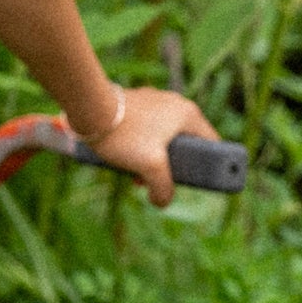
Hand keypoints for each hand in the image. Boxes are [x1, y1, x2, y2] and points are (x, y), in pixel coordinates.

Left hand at [84, 86, 220, 207]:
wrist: (89, 108)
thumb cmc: (125, 134)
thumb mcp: (150, 167)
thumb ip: (162, 188)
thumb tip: (161, 202)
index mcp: (188, 113)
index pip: (212, 142)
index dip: (211, 164)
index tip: (197, 181)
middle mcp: (174, 102)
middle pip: (184, 142)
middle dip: (172, 166)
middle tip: (158, 181)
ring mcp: (153, 100)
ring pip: (162, 137)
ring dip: (152, 159)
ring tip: (136, 176)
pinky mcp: (134, 102)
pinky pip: (146, 129)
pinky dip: (140, 146)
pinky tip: (124, 161)